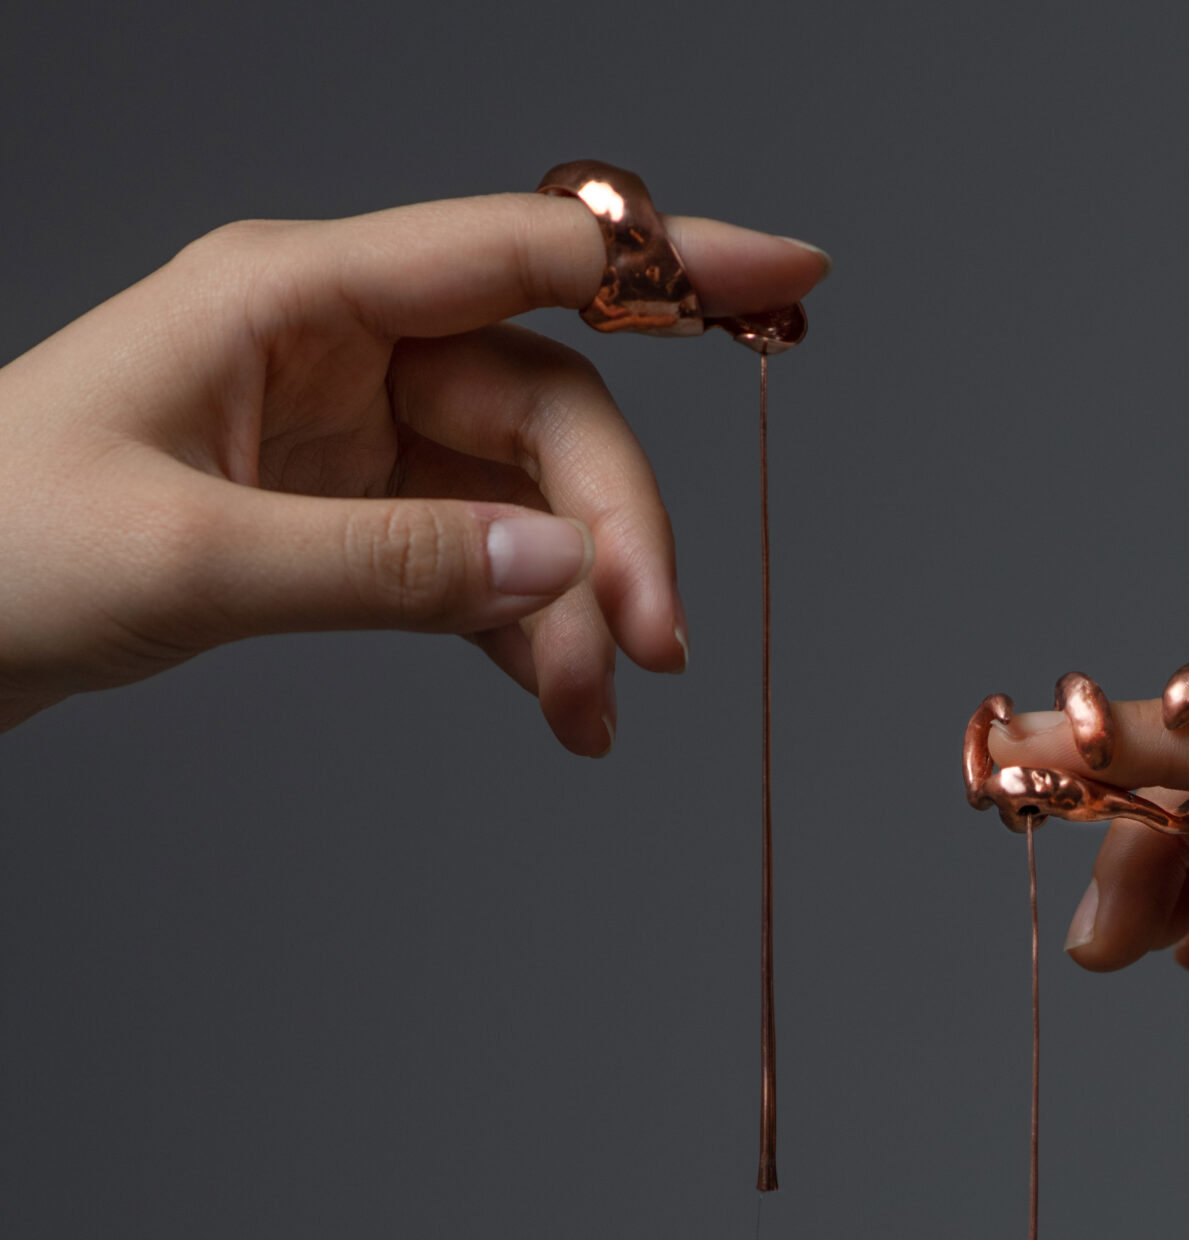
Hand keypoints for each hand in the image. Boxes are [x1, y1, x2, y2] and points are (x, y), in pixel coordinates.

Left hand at [0, 193, 827, 753]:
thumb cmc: (3, 548)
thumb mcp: (194, 559)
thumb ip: (386, 564)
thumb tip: (556, 564)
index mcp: (291, 297)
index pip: (522, 252)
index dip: (668, 262)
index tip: (789, 276)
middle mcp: (335, 349)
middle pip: (542, 407)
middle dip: (611, 526)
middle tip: (652, 647)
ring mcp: (344, 436)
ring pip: (520, 499)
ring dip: (572, 604)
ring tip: (593, 717)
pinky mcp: (340, 519)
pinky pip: (472, 559)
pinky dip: (520, 633)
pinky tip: (556, 708)